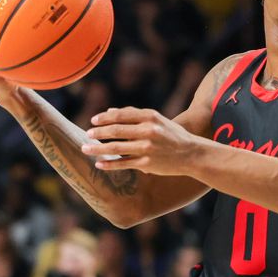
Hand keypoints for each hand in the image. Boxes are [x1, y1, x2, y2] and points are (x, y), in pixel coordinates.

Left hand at [82, 107, 200, 175]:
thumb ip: (134, 115)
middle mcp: (148, 131)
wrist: (191, 154)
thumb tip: (110, 111)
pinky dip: (109, 164)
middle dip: (98, 132)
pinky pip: (123, 164)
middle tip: (87, 134)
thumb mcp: (157, 120)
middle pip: (116, 130)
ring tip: (85, 148)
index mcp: (150, 117)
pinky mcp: (147, 164)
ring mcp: (147, 148)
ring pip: (116, 148)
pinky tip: (99, 164)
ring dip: (97, 149)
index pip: (121, 115)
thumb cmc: (171, 135)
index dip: (105, 118)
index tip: (93, 120)